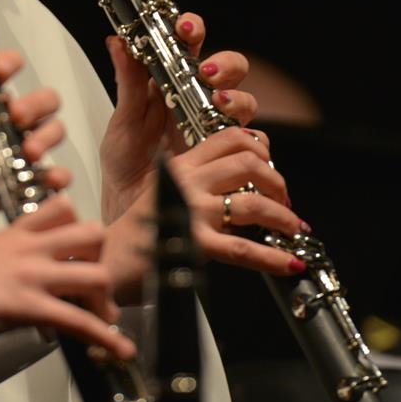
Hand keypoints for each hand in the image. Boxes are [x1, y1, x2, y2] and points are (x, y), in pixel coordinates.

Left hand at [0, 48, 69, 259]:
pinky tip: (47, 179)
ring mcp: (8, 155)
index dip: (10, 64)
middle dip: (37, 104)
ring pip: (51, 133)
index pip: (4, 70)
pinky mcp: (13, 186)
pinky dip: (56, 176)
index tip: (3, 71)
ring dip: (49, 136)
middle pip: (41, 101)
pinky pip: (48, 177)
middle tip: (16, 116)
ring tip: (30, 151)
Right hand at [0, 195, 134, 359]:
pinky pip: (79, 321)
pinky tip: (121, 351)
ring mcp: (30, 276)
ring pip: (96, 275)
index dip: (80, 227)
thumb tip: (28, 279)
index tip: (81, 252)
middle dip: (103, 260)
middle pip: (93, 234)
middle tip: (94, 287)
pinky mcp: (26, 307)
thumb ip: (11, 258)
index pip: (64, 207)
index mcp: (16, 232)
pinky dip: (107, 338)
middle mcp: (29, 248)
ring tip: (104, 320)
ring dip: (106, 302)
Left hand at [99, 12, 259, 223]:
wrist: (132, 206)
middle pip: (229, 67)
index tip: (185, 26)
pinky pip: (253, 141)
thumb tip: (119, 42)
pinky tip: (238, 141)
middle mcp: (199, 99)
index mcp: (171, 82)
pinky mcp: (229, 153)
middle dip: (224, 64)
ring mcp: (217, 125)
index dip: (193, 28)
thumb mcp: (122, 122)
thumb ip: (127, 83)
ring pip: (244, 100)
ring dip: (236, 98)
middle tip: (208, 72)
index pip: (189, 44)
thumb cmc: (125, 162)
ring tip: (219, 105)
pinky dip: (251, 139)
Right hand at [103, 127, 302, 300]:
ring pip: (253, 202)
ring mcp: (190, 211)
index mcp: (181, 166)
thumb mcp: (163, 193)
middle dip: (277, 181)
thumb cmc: (136, 234)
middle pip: (248, 162)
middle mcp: (187, 181)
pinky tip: (289, 264)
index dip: (261, 149)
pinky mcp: (193, 243)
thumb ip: (196, 186)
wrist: (107, 260)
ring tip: (293, 229)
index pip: (230, 138)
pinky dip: (272, 258)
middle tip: (284, 201)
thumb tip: (238, 192)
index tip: (271, 169)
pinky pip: (243, 249)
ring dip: (282, 217)